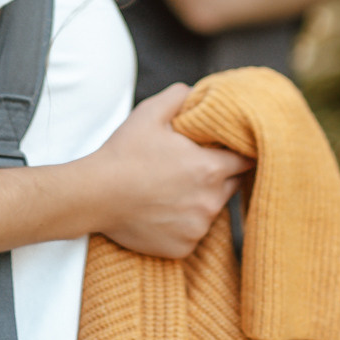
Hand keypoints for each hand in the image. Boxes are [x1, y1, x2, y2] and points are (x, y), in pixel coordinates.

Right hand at [84, 84, 253, 258]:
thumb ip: (180, 96)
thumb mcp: (150, 113)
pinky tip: (165, 211)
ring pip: (213, 210)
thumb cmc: (124, 153)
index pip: (245, 160)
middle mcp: (210, 202)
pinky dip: (185, 223)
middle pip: (232, 185)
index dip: (240, 152)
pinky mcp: (183, 247)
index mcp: (209, 168)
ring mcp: (197, 228)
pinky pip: (194, 233)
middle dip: (222, 175)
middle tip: (198, 167)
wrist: (95, 195)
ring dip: (203, 200)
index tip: (230, 149)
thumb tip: (197, 91)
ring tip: (176, 189)